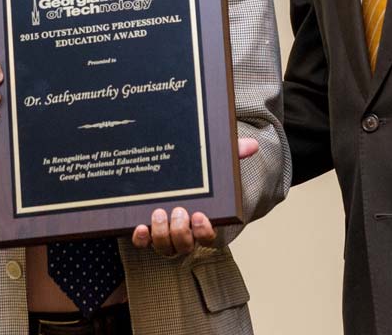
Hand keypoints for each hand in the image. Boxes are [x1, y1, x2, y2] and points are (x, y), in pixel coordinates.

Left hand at [130, 137, 258, 254]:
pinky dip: (140, 238)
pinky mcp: (146, 232)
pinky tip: (140, 226)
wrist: (175, 180)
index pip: (208, 237)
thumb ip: (234, 156)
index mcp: (203, 223)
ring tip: (160, 212)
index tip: (200, 216)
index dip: (204, 231)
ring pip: (164, 247)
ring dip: (161, 233)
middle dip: (181, 231)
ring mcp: (164, 235)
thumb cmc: (200, 179)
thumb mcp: (216, 167)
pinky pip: (142, 243)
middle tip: (179, 211)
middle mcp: (184, 234)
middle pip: (184, 245)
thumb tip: (252, 145)